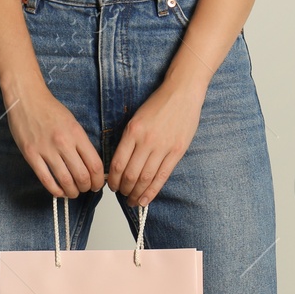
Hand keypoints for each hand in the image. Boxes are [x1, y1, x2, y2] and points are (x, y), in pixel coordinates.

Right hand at [5, 82, 104, 198]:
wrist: (26, 98)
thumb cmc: (49, 109)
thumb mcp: (73, 122)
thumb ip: (81, 143)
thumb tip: (90, 165)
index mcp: (76, 134)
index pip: (95, 164)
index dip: (98, 180)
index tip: (97, 184)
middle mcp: (63, 143)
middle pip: (82, 176)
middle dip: (87, 187)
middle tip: (86, 189)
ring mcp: (46, 150)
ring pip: (65, 181)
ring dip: (72, 192)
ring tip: (73, 192)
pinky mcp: (31, 155)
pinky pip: (46, 179)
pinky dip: (55, 190)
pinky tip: (59, 191)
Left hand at [108, 78, 204, 206]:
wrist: (182, 93)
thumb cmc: (159, 104)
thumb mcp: (136, 119)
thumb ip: (129, 140)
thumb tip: (120, 164)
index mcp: (133, 131)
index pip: (118, 163)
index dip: (113, 179)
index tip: (112, 186)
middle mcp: (146, 141)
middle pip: (130, 175)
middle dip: (123, 189)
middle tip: (121, 194)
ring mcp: (162, 147)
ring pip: (145, 179)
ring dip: (136, 194)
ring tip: (132, 200)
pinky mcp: (176, 152)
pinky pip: (162, 176)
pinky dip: (152, 191)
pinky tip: (145, 200)